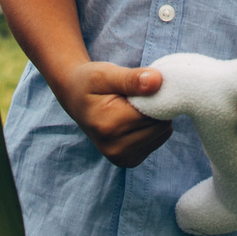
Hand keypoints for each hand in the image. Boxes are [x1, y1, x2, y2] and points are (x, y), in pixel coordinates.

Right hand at [52, 60, 173, 167]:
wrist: (74, 98)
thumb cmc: (90, 82)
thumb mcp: (106, 74)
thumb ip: (132, 78)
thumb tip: (157, 81)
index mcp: (108, 126)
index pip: (154, 112)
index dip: (153, 95)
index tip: (137, 86)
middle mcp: (114, 148)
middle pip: (160, 125)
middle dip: (153, 107)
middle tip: (132, 97)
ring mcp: (121, 158)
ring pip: (162, 134)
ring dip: (153, 118)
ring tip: (130, 108)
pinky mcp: (128, 161)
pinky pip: (157, 141)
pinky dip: (151, 128)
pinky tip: (132, 120)